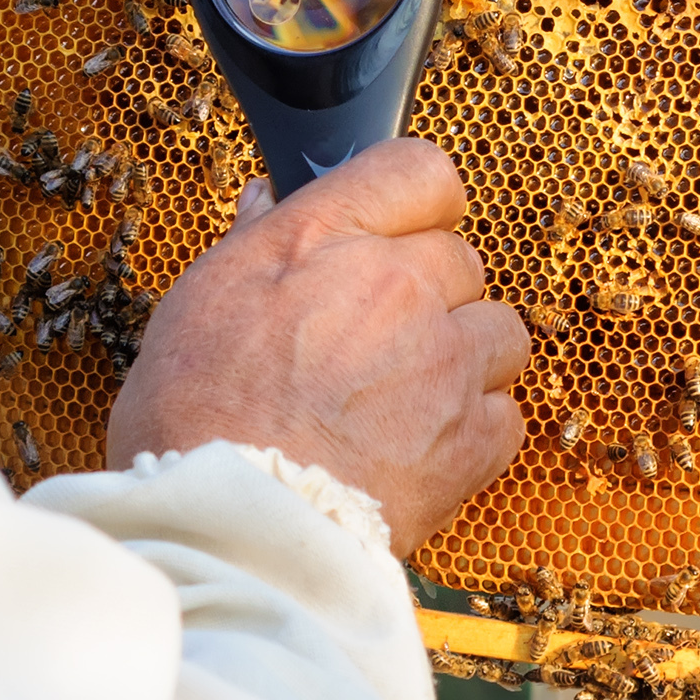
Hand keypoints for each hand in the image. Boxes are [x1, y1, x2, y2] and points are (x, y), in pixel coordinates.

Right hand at [109, 139, 527, 556]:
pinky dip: (476, 431)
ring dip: (465, 357)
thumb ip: (251, 244)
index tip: (402, 231)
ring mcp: (444, 360)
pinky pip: (507, 414)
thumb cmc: (192, 422)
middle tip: (379, 340)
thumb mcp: (197, 305)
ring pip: (499, 330)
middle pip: (460, 257)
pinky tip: (423, 448)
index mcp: (323, 239)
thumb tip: (269, 201)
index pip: (418, 170)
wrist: (227, 529)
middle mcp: (396, 285)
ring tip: (407, 397)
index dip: (416, 202)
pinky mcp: (473, 437)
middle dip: (430, 293)